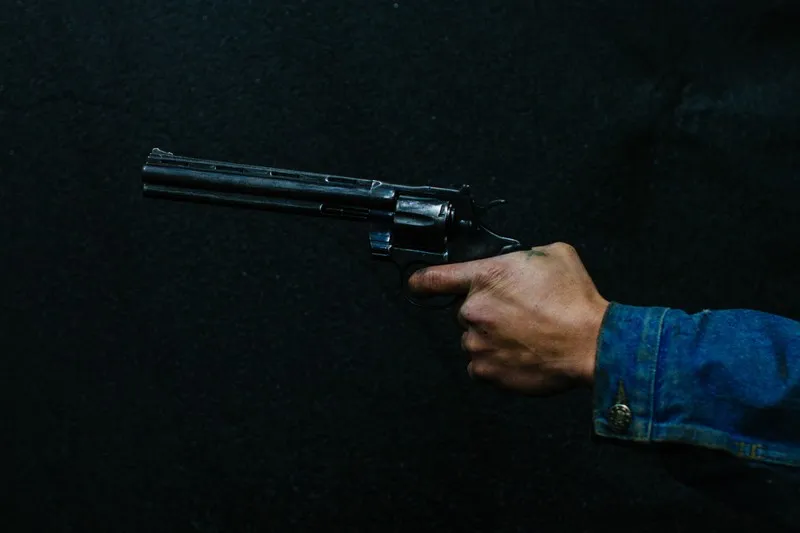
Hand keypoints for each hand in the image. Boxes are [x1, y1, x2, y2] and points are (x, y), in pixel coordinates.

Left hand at [407, 242, 608, 395]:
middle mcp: (474, 310)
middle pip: (466, 312)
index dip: (421, 281)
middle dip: (487, 312)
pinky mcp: (487, 371)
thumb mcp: (552, 255)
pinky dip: (496, 363)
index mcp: (485, 277)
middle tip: (518, 315)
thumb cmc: (575, 300)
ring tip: (525, 337)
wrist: (590, 343)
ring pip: (474, 340)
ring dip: (491, 338)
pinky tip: (520, 354)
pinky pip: (482, 367)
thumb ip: (523, 256)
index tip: (416, 285)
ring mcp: (478, 343)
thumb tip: (518, 265)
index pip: (434, 278)